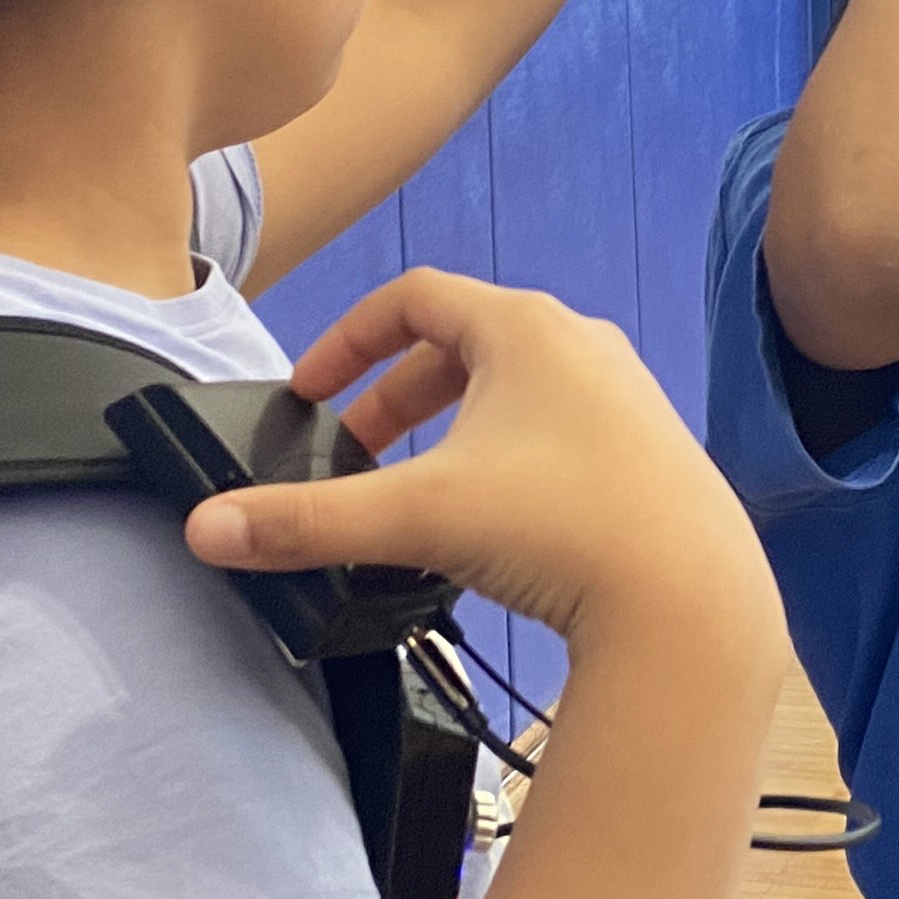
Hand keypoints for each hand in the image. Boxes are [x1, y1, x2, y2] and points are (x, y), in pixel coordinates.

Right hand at [185, 266, 770, 645]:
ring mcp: (625, 396)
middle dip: (396, 395)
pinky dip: (508, 458)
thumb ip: (306, 523)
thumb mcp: (416, 518)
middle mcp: (581, 344)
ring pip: (515, 391)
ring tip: (417, 489)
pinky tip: (494, 523)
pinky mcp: (650, 451)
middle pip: (464, 344)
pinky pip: (560, 431)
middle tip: (352, 454)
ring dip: (454, 428)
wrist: (690, 600)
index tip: (308, 393)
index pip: (413, 298)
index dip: (346, 341)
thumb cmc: (563, 531)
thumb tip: (207, 528)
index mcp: (523, 328)